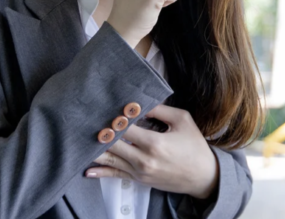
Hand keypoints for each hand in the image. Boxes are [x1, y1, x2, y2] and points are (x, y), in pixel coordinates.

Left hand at [85, 104, 218, 199]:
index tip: (106, 107)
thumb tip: (140, 104)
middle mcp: (143, 159)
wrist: (203, 176)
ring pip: (110, 159)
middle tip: (87, 120)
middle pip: (112, 144)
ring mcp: (139, 172)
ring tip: (80, 140)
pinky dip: (101, 172)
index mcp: (154, 143)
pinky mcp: (139, 180)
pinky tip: (87, 170)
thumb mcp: (183, 120)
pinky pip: (115, 175)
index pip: (125, 128)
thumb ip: (160, 110)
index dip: (115, 118)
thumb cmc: (195, 146)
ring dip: (96, 149)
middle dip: (101, 132)